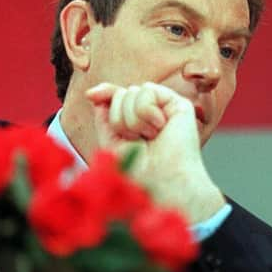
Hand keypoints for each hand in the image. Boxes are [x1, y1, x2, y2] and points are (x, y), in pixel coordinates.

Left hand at [85, 82, 225, 223]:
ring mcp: (167, 108)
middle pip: (123, 94)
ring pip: (134, 91)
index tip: (90, 95)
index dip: (106, 92)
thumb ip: (104, 116)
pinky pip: (149, 90)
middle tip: (137, 139)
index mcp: (139, 122)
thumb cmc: (139, 170)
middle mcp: (154, 113)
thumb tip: (94, 92)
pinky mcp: (180, 105)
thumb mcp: (111, 141)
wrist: (160, 181)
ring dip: (133, 119)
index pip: (119, 97)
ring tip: (149, 137)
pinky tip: (159, 128)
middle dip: (120, 118)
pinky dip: (146, 111)